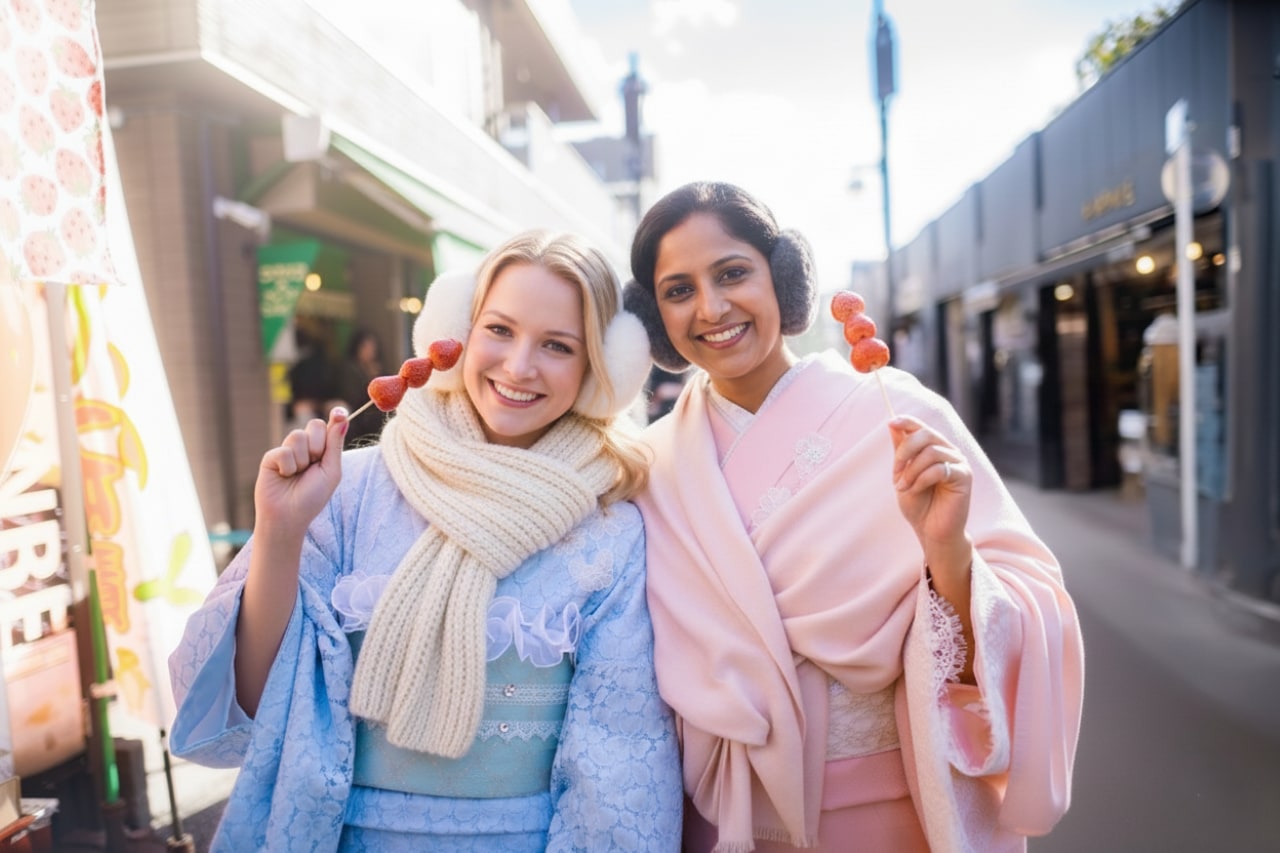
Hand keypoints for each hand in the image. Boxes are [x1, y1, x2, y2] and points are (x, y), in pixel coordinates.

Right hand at [254, 407, 347, 537]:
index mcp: (322, 450)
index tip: (340, 413)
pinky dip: (287, 467)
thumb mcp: (331, 471)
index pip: (328, 427)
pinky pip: (283, 451)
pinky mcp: (271, 457)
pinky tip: (283, 476)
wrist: (289, 516)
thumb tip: (343, 418)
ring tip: (297, 475)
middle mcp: (305, 448)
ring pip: (298, 436)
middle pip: (314, 425)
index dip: (336, 418)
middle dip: (318, 445)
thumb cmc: (313, 497)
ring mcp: (287, 451)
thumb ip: (334, 444)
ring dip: (302, 460)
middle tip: (313, 464)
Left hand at [888, 415, 971, 572]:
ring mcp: (959, 463)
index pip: (922, 427)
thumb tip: (893, 424)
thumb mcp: (903, 474)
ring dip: (911, 470)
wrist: (931, 531)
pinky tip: (915, 490)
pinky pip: (939, 469)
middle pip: (926, 434)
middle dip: (904, 452)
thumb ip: (901, 450)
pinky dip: (921, 479)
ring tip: (903, 487)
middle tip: (895, 473)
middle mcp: (950, 452)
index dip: (907, 421)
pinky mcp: (964, 476)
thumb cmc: (919, 504)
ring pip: (931, 452)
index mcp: (936, 448)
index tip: (891, 422)